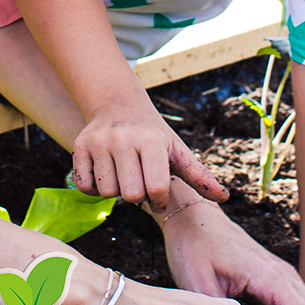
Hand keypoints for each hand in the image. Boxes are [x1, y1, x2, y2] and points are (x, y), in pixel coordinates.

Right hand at [72, 95, 226, 213]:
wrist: (118, 105)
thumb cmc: (154, 135)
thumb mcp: (177, 151)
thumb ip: (199, 175)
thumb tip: (225, 197)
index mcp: (151, 140)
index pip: (156, 188)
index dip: (159, 199)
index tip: (158, 195)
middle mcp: (123, 138)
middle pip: (131, 195)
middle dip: (137, 195)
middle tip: (139, 181)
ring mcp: (99, 141)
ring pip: (107, 192)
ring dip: (116, 191)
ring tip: (123, 175)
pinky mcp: (79, 146)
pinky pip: (84, 186)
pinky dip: (94, 187)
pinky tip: (105, 173)